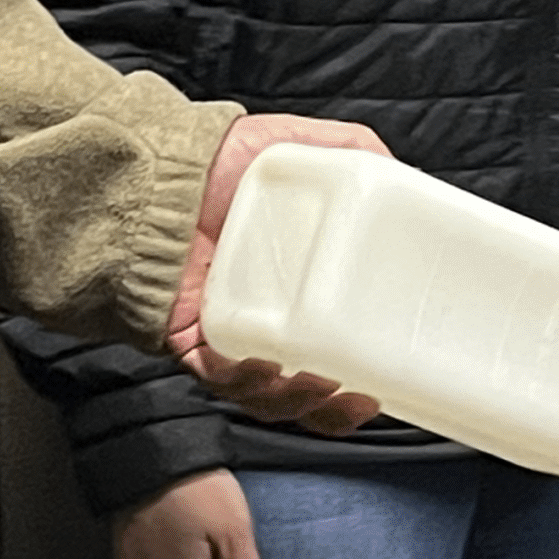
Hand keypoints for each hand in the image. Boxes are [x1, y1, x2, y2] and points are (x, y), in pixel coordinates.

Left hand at [168, 113, 388, 435]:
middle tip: (363, 399)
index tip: (386, 385)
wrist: (155, 163)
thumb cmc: (219, 158)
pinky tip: (264, 367)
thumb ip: (356, 153)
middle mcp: (260, 320)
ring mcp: (222, 332)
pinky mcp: (184, 334)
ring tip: (321, 384)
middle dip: (331, 412)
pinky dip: (242, 380)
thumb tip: (404, 177)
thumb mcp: (301, 147)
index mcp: (294, 292)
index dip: (359, 381)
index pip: (330, 352)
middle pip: (300, 390)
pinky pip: (214, 376)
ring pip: (260, 394)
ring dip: (294, 402)